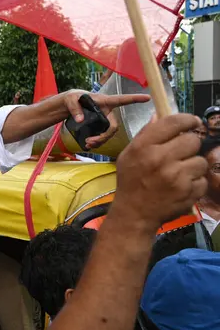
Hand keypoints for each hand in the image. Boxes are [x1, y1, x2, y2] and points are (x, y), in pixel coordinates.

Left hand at [63, 90, 150, 148]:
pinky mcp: (98, 126)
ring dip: (100, 141)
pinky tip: (88, 146)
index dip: (134, 99)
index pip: (121, 100)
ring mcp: (103, 120)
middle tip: (90, 141)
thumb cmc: (71, 98)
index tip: (147, 97)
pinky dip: (97, 143)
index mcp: (104, 101)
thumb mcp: (70, 100)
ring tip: (87, 144)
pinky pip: (103, 136)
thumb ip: (74, 108)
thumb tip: (80, 120)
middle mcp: (107, 111)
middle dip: (104, 136)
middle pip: (113, 126)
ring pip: (108, 134)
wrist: (68, 106)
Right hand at [113, 113, 207, 229]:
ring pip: (201, 160)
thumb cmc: (130, 182)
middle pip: (192, 140)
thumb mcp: (128, 155)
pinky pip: (202, 180)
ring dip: (193, 166)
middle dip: (189, 146)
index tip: (192, 122)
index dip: (187, 120)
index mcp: (143, 147)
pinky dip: (195, 184)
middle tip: (182, 154)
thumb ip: (145, 135)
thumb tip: (159, 116)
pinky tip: (182, 187)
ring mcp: (176, 176)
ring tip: (180, 174)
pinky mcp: (188, 192)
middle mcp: (160, 159)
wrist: (134, 213)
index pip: (173, 122)